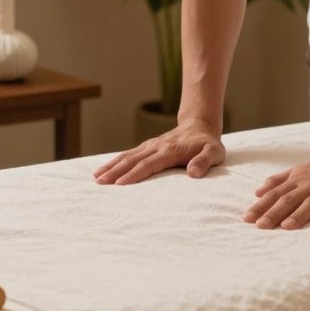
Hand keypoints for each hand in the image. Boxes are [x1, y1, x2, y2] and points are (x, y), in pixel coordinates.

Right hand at [94, 119, 225, 184]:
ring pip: (127, 156)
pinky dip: (115, 161)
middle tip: (99, 182)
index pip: (148, 164)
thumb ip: (204, 162)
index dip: (134, 174)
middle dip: (115, 171)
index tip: (120, 184)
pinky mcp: (147, 146)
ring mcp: (149, 146)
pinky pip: (128, 154)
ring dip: (111, 166)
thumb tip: (193, 173)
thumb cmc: (207, 144)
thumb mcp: (214, 153)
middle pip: (132, 160)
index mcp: (170, 151)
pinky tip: (105, 169)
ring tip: (96, 177)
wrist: (199, 126)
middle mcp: (156, 147)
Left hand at [244, 151, 309, 228]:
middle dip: (274, 212)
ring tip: (286, 226)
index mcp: (297, 180)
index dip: (261, 206)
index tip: (247, 218)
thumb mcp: (298, 171)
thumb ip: (278, 181)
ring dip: (299, 214)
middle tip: (260, 225)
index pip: (275, 194)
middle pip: (289, 199)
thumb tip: (257, 192)